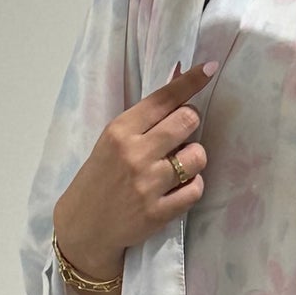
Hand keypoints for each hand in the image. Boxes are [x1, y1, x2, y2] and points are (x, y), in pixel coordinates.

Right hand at [52, 59, 211, 288]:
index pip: (163, 98)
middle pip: (188, 121)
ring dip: (194, 158)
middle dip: (191, 123)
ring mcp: (147, 184)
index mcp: (120, 131)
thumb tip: (178, 91)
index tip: (210, 68)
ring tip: (179, 165)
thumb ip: (143, 121)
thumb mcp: (111, 142)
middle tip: (181, 134)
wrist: (84, 226)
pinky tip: (179, 187)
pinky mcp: (158, 212)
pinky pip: (196, 189)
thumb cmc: (100, 178)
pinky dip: (193, 186)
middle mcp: (135, 154)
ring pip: (197, 156)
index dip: (190, 81)